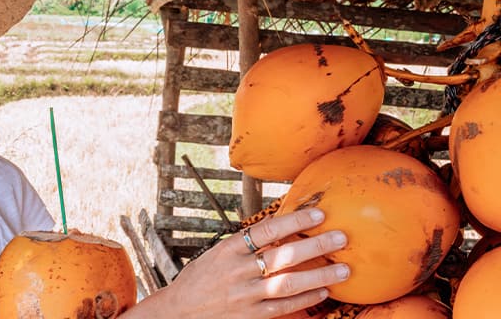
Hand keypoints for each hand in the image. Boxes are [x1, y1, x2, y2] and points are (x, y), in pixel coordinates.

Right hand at [133, 208, 348, 318]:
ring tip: (344, 269)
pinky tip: (323, 292)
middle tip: (341, 237)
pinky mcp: (251, 316)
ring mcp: (245, 295)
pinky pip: (284, 307)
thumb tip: (278, 224)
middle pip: (284, 255)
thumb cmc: (200, 279)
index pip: (267, 230)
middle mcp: (238, 271)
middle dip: (316, 245)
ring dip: (320, 275)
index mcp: (228, 249)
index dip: (294, 220)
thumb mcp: (217, 253)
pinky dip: (306, 299)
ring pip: (289, 283)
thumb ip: (246, 242)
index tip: (318, 214)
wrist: (179, 312)